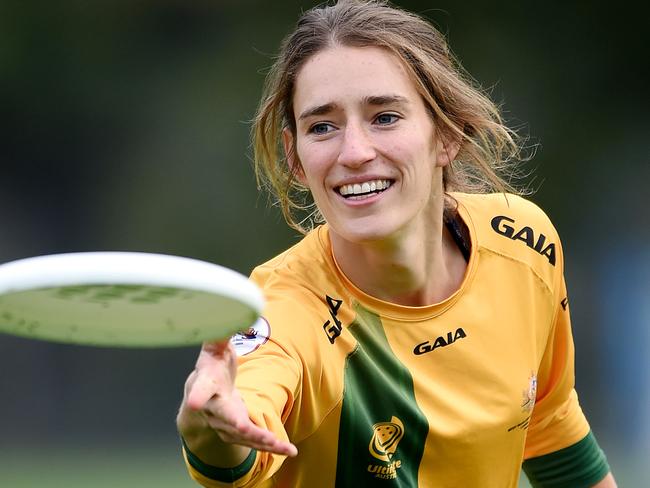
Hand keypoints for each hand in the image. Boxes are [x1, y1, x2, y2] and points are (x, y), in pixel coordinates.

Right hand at [183, 340, 297, 456]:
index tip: (195, 403)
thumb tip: (233, 312)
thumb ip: (221, 335)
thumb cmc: (212, 367)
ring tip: (282, 446)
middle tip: (246, 428)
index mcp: (205, 384)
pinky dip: (272, 447)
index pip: (200, 388)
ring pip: (242, 435)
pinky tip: (290, 451)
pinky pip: (255, 442)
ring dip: (261, 440)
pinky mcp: (237, 434)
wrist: (202, 398)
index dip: (198, 396)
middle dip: (235, 423)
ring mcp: (223, 424)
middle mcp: (212, 408)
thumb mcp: (215, 348)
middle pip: (223, 417)